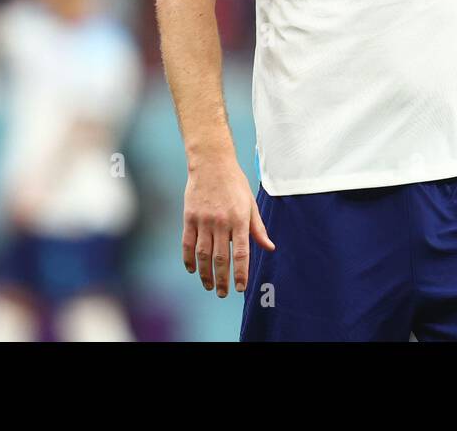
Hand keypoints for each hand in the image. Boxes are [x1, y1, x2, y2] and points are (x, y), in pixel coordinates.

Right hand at [181, 157, 274, 297]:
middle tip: (223, 293)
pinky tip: (192, 270)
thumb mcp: (251, 203)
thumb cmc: (235, 184)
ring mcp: (203, 220)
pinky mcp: (189, 217)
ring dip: (206, 273)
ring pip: (203, 254)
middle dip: (222, 279)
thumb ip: (258, 228)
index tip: (240, 287)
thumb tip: (269, 248)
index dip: (241, 273)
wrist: (211, 163)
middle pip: (221, 257)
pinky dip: (188, 259)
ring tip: (209, 286)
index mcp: (239, 219)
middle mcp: (221, 222)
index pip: (241, 253)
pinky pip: (187, 243)